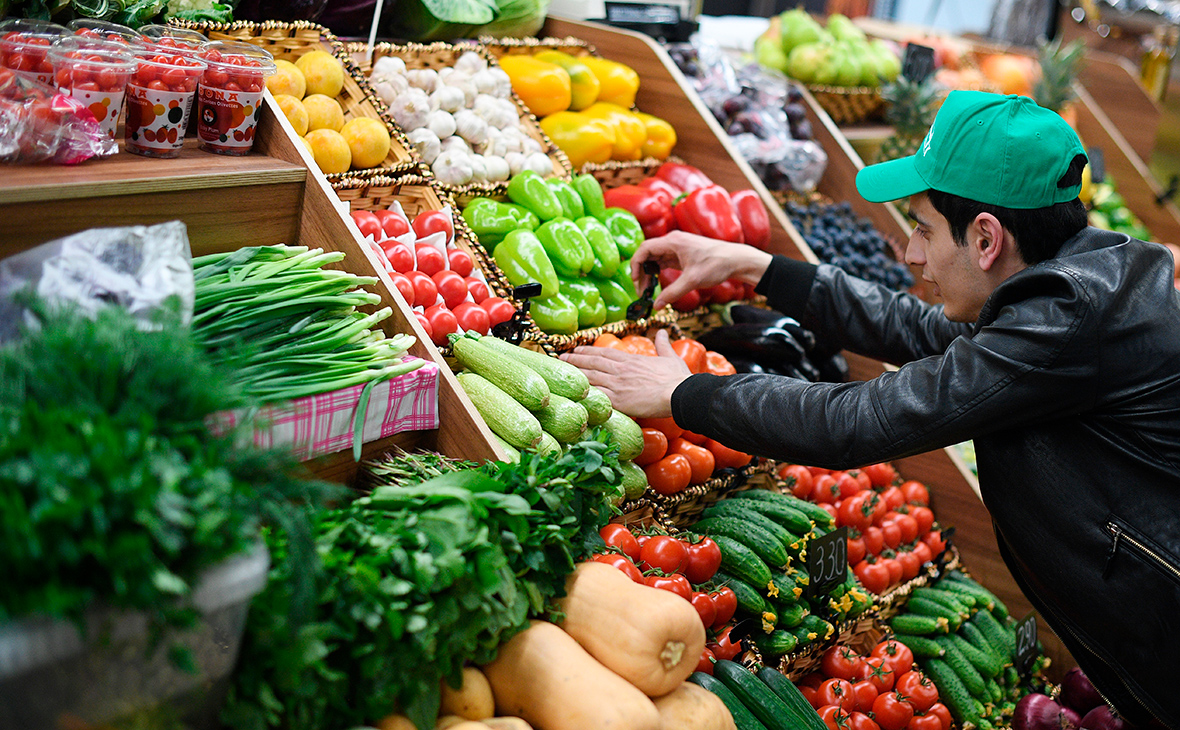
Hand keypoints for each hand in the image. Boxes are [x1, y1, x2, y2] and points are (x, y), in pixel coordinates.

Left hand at [560, 329, 690, 417]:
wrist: (680, 393)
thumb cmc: (677, 378)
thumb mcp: (671, 357)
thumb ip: (663, 344)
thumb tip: (662, 332)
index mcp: (631, 360)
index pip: (604, 352)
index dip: (589, 350)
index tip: (577, 349)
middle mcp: (620, 370)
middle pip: (592, 363)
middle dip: (575, 360)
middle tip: (561, 358)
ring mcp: (617, 385)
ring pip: (590, 377)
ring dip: (574, 373)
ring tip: (562, 370)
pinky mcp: (618, 401)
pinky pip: (596, 395)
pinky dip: (583, 392)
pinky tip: (572, 392)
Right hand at [631, 230, 773, 309]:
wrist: (736, 260)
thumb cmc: (716, 264)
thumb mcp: (692, 281)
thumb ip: (672, 293)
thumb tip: (656, 306)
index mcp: (673, 241)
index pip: (644, 249)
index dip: (635, 264)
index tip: (635, 281)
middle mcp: (673, 242)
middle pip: (647, 254)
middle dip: (641, 272)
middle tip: (641, 291)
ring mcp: (677, 248)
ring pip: (654, 259)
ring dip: (648, 273)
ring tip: (648, 290)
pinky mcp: (682, 255)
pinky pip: (663, 262)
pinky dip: (657, 272)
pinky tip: (658, 284)